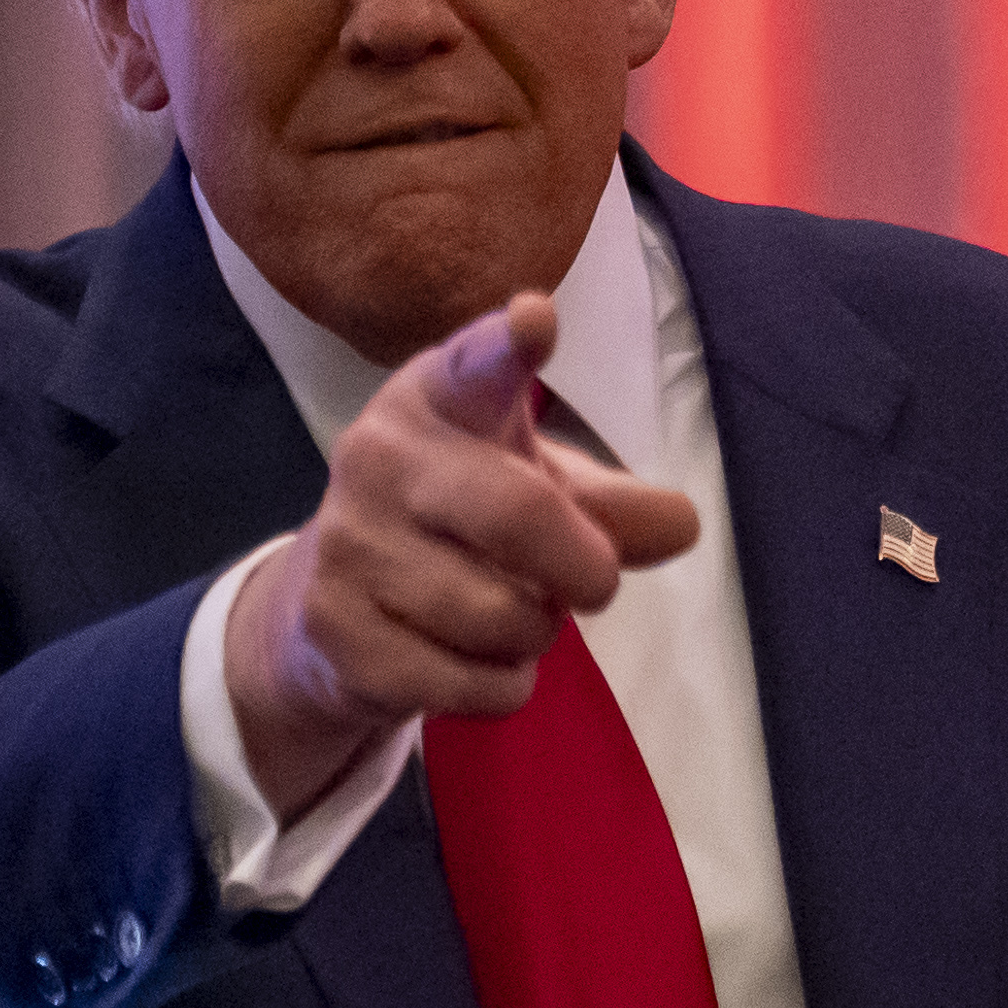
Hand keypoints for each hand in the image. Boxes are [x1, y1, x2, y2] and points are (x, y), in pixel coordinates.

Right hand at [225, 292, 700, 816]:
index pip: (474, 365)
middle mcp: (379, 456)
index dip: (508, 346)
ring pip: (502, 616)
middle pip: (520, 514)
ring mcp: (349, 544)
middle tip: (596, 583)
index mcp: (437, 398)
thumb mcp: (533, 490)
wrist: (325, 609)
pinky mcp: (336, 631)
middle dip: (585, 567)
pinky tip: (471, 660)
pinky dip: (500, 685)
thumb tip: (681, 525)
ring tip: (508, 614)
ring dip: (535, 635)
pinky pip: (469, 682)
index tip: (536, 322)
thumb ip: (613, 506)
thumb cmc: (455, 524)